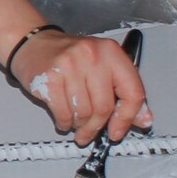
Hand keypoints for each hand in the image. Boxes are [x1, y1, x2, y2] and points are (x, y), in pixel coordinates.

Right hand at [9, 31, 152, 144]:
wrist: (33, 43)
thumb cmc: (70, 57)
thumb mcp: (103, 67)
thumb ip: (124, 92)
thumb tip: (143, 119)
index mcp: (111, 53)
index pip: (132, 92)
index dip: (127, 117)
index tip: (118, 131)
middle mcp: (92, 56)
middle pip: (104, 107)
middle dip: (96, 127)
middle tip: (89, 133)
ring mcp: (69, 65)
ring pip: (83, 113)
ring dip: (79, 125)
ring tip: (75, 122)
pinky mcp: (50, 77)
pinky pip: (63, 113)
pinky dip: (64, 122)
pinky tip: (63, 119)